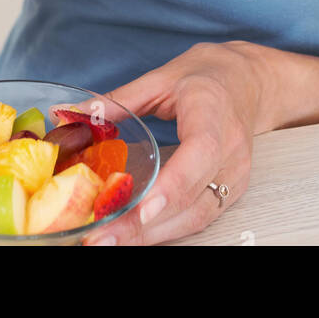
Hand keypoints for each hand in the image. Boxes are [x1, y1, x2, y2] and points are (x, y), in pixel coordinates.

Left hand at [83, 42, 262, 245]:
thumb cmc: (208, 75)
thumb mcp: (162, 77)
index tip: (142, 210)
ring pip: (197, 217)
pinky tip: (135, 236)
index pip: (199, 154)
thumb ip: (118, 99)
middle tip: (101, 237)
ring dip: (152, 236)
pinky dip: (167, 230)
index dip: (172, 186)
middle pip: (193, 199)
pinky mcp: (232, 190)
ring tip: (110, 241)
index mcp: (212, 112)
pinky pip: (199, 217)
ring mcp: (235, 174)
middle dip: (145, 226)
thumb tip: (69, 111)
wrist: (249, 81)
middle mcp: (230, 150)